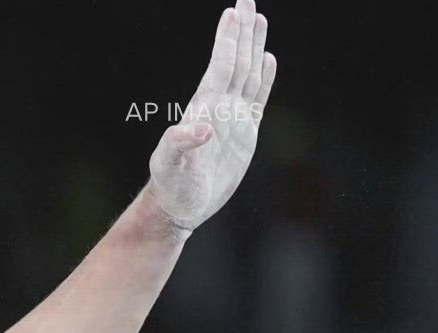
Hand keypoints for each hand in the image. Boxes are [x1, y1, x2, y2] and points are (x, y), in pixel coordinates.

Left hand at [147, 0, 277, 233]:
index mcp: (204, 108)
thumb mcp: (171, 166)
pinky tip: (267, 59)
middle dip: (241, 30)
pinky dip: (264, 77)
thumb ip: (180, 145)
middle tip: (247, 0)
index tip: (233, 11)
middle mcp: (219, 106)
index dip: (228, 39)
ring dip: (253, 45)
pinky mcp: (244, 132)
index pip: (221, 65)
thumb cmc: (172, 187)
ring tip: (258, 19)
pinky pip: (257, 97)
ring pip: (248, 73)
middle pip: (236, 60)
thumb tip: (203, 128)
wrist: (181, 206)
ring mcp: (233, 117)